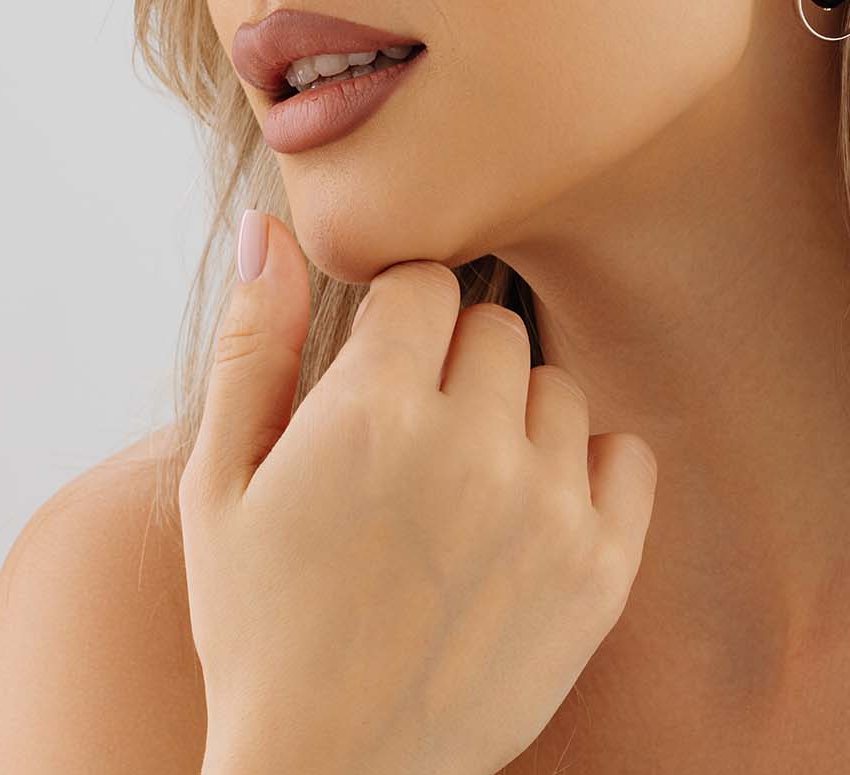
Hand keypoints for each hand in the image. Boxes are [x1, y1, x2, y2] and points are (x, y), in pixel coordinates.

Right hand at [180, 211, 658, 774]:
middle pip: (496, 326)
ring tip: (463, 488)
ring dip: (516, 417)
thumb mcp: (221, 484)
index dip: (396, 324)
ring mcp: (547, 509)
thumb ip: (250, 345)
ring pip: (558, 386)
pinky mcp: (602, 570)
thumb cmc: (261, 625)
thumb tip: (268, 224)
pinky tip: (530, 512)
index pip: (426, 284)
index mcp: (374, 411)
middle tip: (414, 441)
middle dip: (454, 364)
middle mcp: (472, 446)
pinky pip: (628, 454)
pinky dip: (589, 470)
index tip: (379, 376)